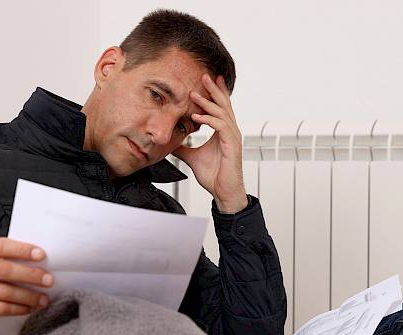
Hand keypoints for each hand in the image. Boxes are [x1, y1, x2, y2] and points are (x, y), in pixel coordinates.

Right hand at [0, 237, 52, 334]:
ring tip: (43, 299)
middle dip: (30, 275)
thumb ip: (8, 258)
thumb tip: (41, 260)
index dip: (21, 250)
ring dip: (28, 296)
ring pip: (4, 292)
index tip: (42, 255)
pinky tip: (30, 308)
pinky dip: (19, 308)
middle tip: (49, 280)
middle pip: (3, 269)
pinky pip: (0, 308)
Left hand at [172, 74, 247, 212]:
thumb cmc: (214, 176)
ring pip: (222, 113)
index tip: (206, 80)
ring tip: (195, 93)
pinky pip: (221, 127)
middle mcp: (230, 132)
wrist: (223, 192)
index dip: (215, 94)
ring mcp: (233, 138)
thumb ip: (183, 147)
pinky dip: (209, 120)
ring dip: (208, 102)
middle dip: (214, 89)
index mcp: (223, 132)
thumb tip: (169, 141)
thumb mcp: (192, 157)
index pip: (220, 108)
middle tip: (204, 75)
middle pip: (224, 105)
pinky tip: (196, 116)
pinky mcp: (232, 145)